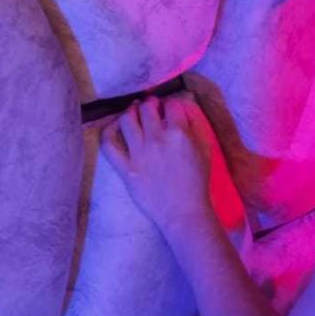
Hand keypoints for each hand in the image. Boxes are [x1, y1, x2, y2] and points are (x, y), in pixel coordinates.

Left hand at [100, 92, 244, 242]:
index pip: (172, 106)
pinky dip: (109, 131)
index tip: (170, 109)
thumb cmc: (198, 183)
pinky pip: (109, 145)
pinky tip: (115, 126)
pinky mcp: (126, 168)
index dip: (171, 104)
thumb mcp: (205, 151)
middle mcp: (156, 139)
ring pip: (127, 120)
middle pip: (147, 109)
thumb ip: (195, 127)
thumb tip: (184, 109)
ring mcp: (138, 154)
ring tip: (134, 111)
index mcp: (179, 134)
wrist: (183, 212)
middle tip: (151, 106)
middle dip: (150, 104)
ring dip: (131, 111)